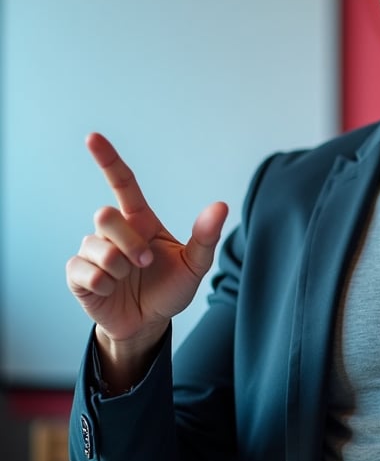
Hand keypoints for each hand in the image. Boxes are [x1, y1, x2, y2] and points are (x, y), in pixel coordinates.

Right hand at [65, 133, 227, 378]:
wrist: (149, 322)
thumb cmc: (170, 288)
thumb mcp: (195, 265)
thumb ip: (206, 236)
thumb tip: (220, 206)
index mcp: (140, 221)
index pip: (122, 183)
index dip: (107, 160)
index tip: (93, 137)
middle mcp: (114, 232)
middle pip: (105, 214)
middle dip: (129, 243)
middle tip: (145, 263)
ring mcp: (93, 252)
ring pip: (96, 245)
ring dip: (119, 266)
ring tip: (129, 278)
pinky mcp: (78, 275)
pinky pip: (83, 270)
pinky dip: (103, 283)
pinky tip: (110, 289)